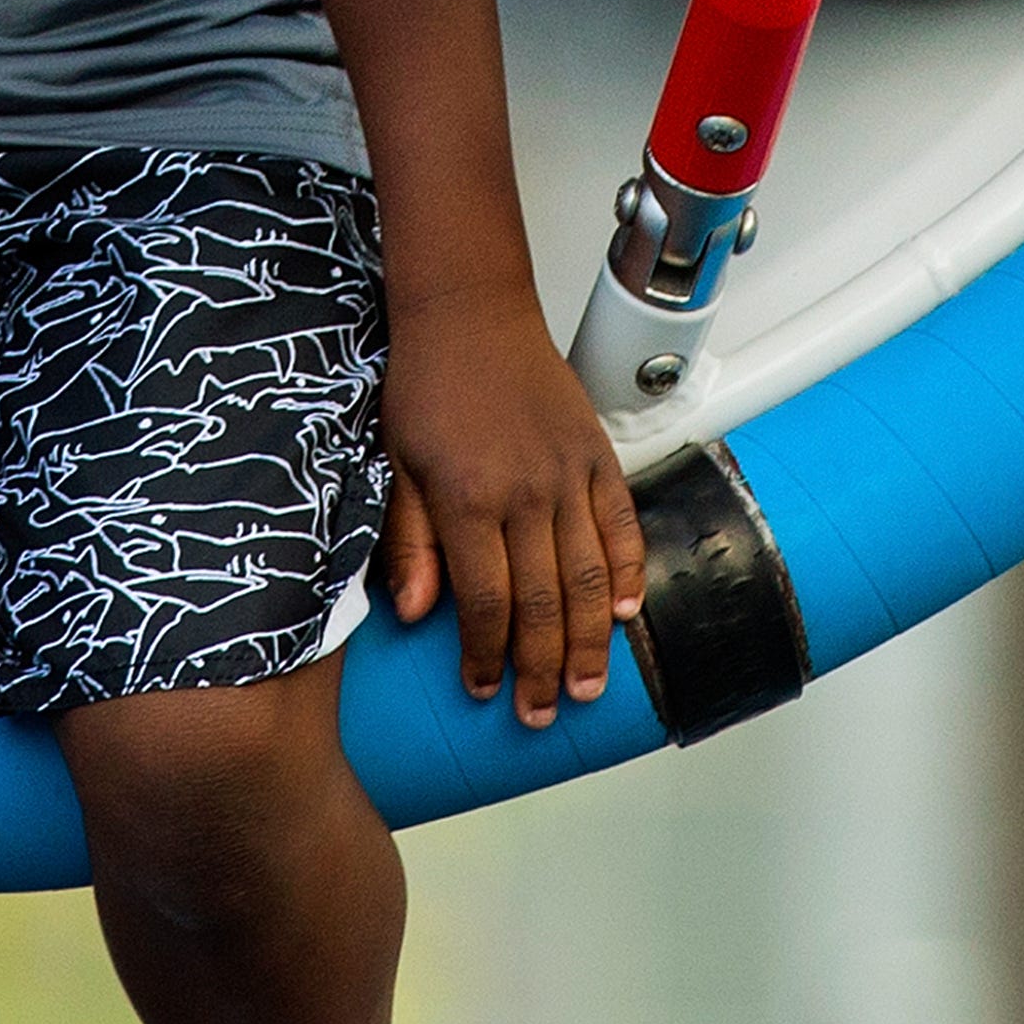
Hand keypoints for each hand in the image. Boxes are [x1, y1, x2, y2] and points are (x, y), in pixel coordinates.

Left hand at [378, 275, 646, 722]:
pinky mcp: (597, 455)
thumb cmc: (425, 384)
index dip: (488, 655)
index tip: (484, 690)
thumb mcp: (395, 462)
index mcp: (467, 499)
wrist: (470, 310)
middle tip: (539, 713)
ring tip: (585, 688)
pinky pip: (621, 524)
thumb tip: (417, 614)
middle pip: (543, 602)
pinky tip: (626, 613)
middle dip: (541, 668)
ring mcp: (568, 474)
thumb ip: (410, 541)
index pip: (487, 601)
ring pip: (589, 575)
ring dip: (589, 640)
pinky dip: (629, 571)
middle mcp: (524, 493)